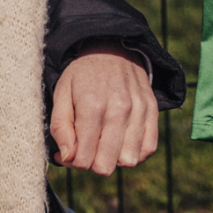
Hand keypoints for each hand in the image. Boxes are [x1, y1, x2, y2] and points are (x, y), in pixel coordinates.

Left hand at [50, 44, 157, 174]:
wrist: (111, 47)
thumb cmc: (82, 74)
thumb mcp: (61, 93)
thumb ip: (60, 127)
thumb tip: (67, 157)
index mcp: (92, 106)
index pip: (84, 158)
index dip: (73, 161)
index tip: (69, 151)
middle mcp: (119, 110)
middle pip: (106, 166)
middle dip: (92, 163)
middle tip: (87, 147)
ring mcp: (139, 110)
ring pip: (129, 160)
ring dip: (114, 158)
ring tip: (104, 142)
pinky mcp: (152, 110)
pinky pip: (148, 148)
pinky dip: (135, 152)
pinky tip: (121, 141)